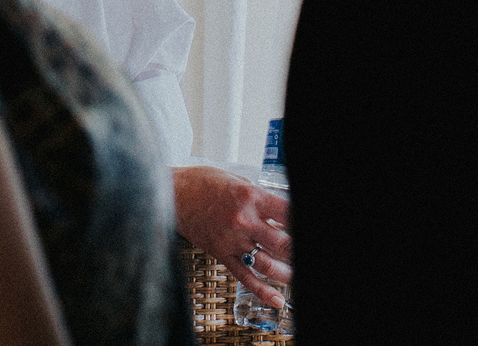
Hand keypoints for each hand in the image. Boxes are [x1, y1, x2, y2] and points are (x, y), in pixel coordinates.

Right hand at [172, 165, 290, 308]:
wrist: (172, 194)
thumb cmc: (201, 183)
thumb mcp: (236, 180)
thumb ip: (259, 196)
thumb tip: (279, 209)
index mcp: (250, 197)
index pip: (288, 213)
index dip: (299, 221)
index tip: (305, 227)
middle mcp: (244, 220)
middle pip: (283, 242)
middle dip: (296, 250)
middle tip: (302, 253)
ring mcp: (233, 240)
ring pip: (268, 263)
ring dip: (287, 273)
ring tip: (296, 276)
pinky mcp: (222, 254)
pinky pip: (245, 276)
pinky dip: (263, 290)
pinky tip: (276, 298)